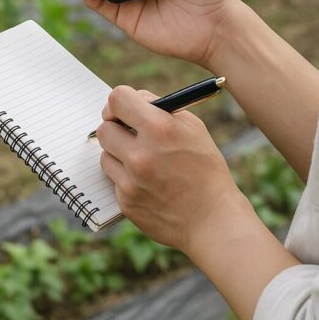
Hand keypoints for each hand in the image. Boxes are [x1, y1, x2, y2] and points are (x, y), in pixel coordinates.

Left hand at [96, 86, 248, 253]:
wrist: (213, 220)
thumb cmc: (207, 170)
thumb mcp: (193, 129)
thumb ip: (161, 110)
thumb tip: (134, 101)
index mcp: (160, 129)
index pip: (118, 99)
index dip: (117, 103)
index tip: (120, 110)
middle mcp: (141, 154)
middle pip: (104, 128)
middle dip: (116, 128)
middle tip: (128, 133)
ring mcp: (131, 181)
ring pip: (105, 155)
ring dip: (119, 154)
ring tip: (144, 162)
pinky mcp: (126, 202)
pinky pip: (114, 180)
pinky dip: (126, 178)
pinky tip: (149, 184)